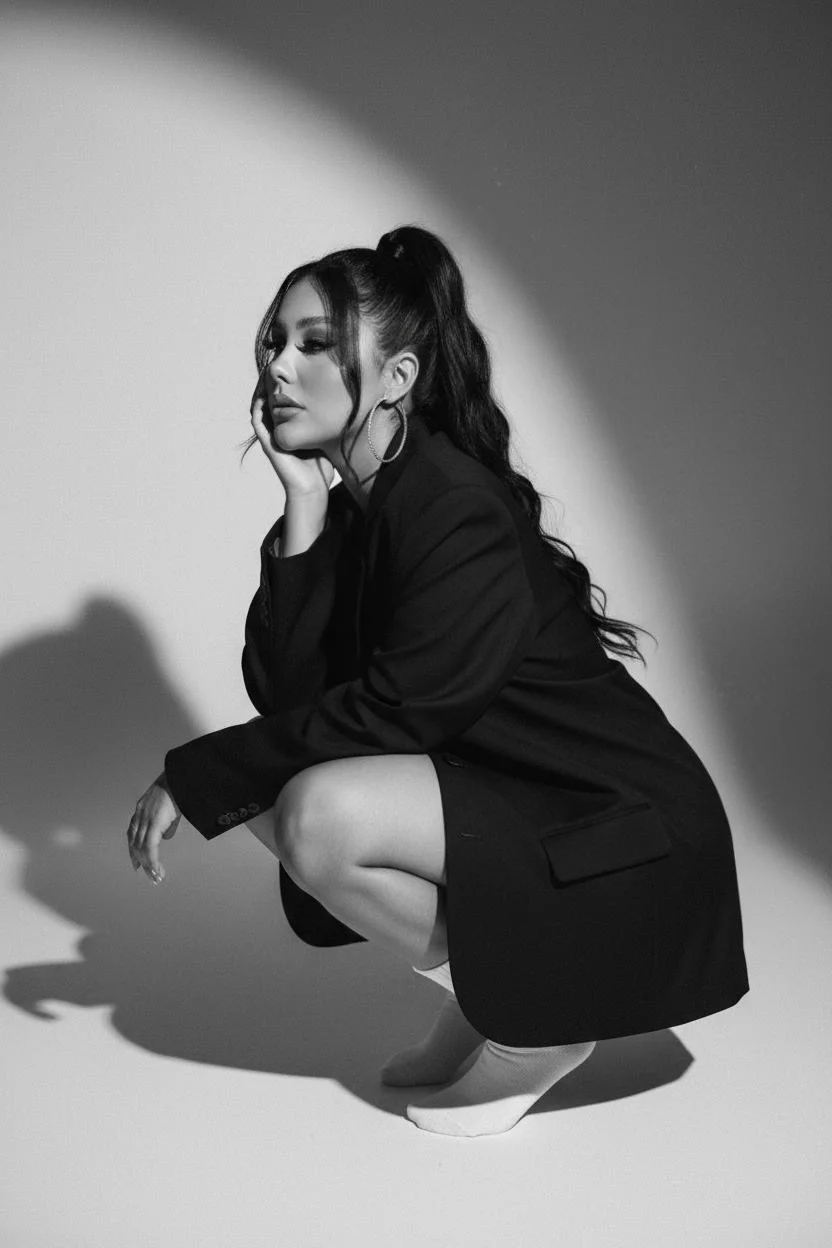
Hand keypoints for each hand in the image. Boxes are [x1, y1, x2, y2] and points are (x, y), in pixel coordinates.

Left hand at [127, 771, 180, 883]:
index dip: (133, 850)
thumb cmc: (180, 787)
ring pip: (141, 848)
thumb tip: (166, 835)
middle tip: (149, 875)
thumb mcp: (170, 806)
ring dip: (148, 865)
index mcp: (142, 809)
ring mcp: (146, 818)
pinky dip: (152, 860)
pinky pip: (149, 847)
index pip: (132, 833)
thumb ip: (166, 821)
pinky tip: (156, 869)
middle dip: (141, 861)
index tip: (136, 864)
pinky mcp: (154, 823)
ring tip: (156, 876)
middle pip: (135, 843)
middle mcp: (140, 814)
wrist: (181, 775)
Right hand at [250, 367, 333, 497]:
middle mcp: (275, 426)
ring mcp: (269, 433)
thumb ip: (327, 416)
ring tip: (270, 370)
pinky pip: (257, 416)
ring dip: (263, 386)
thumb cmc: (322, 463)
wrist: (313, 487)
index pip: (280, 395)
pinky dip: (260, 401)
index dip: (283, 380)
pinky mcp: (267, 440)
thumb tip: (347, 396)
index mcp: (287, 423)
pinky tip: (268, 389)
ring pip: (259, 401)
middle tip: (277, 361)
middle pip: (267, 395)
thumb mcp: (324, 432)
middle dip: (271, 378)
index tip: (291, 364)